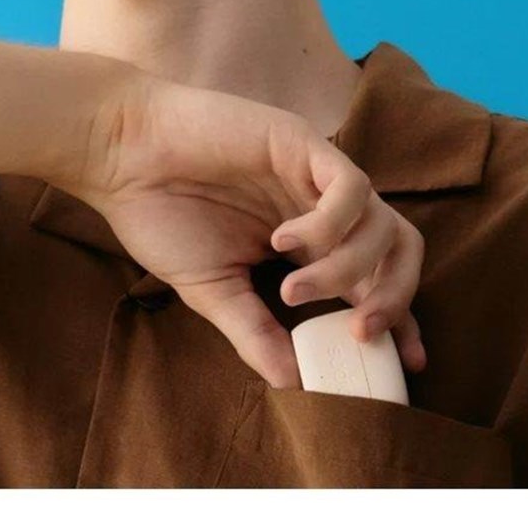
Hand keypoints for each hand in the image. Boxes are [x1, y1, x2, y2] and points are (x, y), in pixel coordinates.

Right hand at [70, 72, 428, 389]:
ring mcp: (317, 173)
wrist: (120, 154)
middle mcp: (324, 207)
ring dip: (347, 269)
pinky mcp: (303, 143)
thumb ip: (255, 332)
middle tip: (361, 332)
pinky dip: (330, 223)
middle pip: (401, 249)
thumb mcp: (212, 290)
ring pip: (383, 221)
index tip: (408, 361)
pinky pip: (351, 187)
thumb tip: (293, 385)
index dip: (400, 317)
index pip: (376, 279)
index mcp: (309, 240)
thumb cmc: (161, 213)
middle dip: (396, 296)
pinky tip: (284, 240)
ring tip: (294, 291)